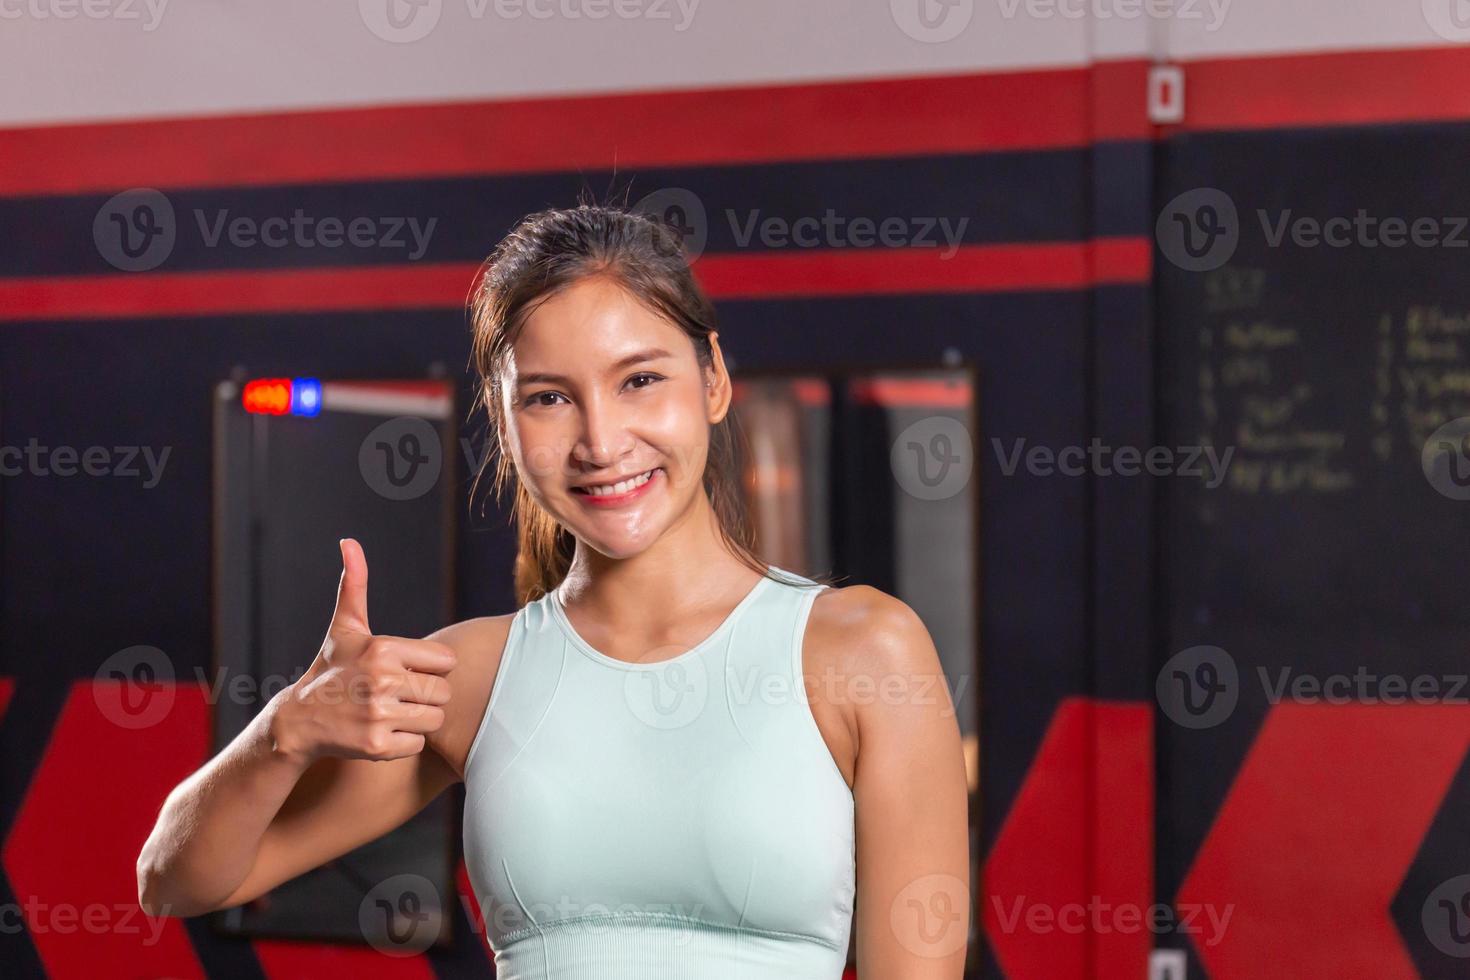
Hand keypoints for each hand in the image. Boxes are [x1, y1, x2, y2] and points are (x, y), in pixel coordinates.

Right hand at [270, 538, 456, 764]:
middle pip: (443, 692)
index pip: (446, 661)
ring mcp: (379, 715)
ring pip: (434, 719)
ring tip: (389, 711)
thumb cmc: (331, 668)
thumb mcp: (345, 627)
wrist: (299, 720)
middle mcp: (382, 680)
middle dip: (424, 695)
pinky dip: (404, 742)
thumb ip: (355, 584)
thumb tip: (349, 541)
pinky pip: (418, 743)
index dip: (429, 668)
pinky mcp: (377, 746)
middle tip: (395, 694)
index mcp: (383, 648)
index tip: (404, 670)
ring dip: (417, 719)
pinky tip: (380, 731)